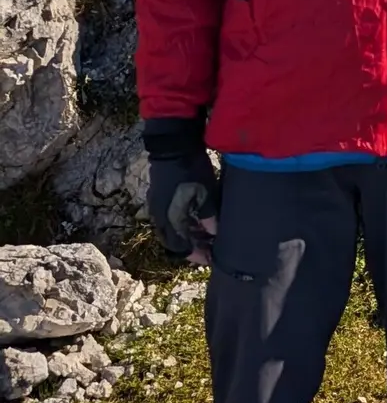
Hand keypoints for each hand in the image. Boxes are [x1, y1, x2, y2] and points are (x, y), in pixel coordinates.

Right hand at [142, 121, 220, 262]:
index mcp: (169, 219)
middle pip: (175, 241)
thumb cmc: (190, 168)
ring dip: (188, 235)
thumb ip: (208, 214)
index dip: (196, 254)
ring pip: (172, 230)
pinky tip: (197, 220)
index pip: (180, 247)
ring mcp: (157, 206)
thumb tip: (213, 233)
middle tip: (210, 248)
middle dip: (192, 247)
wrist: (172, 144)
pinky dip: (183, 224)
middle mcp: (159, 217)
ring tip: (206, 235)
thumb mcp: (204, 191)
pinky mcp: (159, 197)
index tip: (211, 257)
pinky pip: (170, 219)